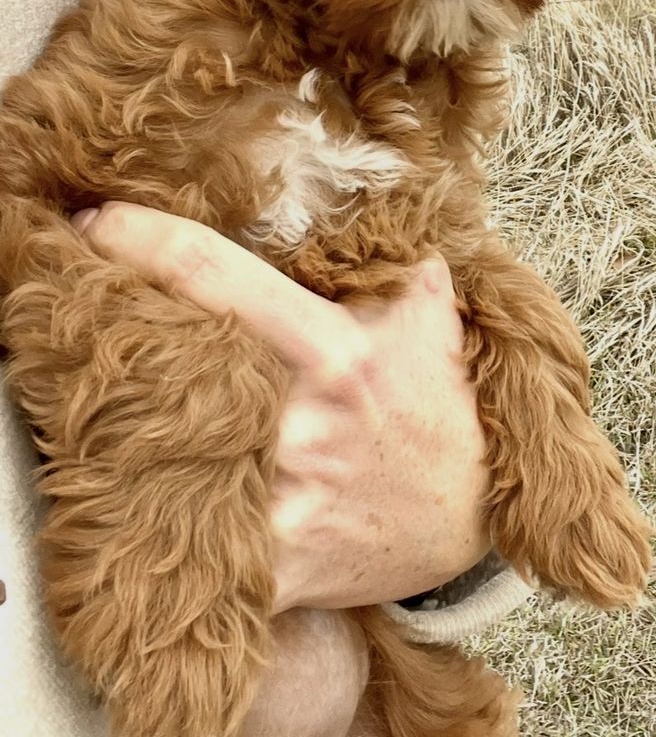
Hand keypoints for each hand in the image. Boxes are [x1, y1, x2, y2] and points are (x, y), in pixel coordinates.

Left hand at [71, 202, 490, 611]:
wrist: (469, 516)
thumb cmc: (439, 407)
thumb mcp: (428, 318)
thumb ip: (387, 254)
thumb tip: (365, 192)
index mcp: (333, 350)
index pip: (210, 273)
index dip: (138, 238)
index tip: (94, 221)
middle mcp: (301, 422)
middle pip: (163, 360)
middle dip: (114, 331)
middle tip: (86, 310)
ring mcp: (286, 499)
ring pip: (158, 455)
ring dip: (118, 424)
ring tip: (101, 395)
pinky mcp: (276, 563)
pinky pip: (190, 549)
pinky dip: (153, 524)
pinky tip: (137, 493)